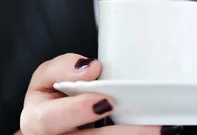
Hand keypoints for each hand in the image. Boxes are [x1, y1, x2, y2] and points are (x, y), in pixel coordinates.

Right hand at [17, 53, 181, 134]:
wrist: (47, 133)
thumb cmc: (49, 102)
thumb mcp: (45, 78)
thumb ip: (62, 68)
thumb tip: (90, 68)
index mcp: (37, 120)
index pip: (50, 119)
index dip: (77, 111)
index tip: (105, 101)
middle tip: (151, 127)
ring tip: (159, 130)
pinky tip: (151, 134)